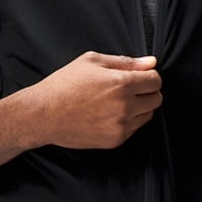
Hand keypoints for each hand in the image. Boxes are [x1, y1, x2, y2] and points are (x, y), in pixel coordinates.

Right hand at [27, 51, 161, 149]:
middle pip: (156, 99)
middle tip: (129, 88)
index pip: (155, 80)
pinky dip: (128, 121)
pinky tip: (110, 114)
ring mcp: (121, 126)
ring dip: (140, 107)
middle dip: (147, 91)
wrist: (44, 114)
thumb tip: (151, 63)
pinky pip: (134, 129)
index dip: (149, 76)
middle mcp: (125, 106)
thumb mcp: (92, 62)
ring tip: (117, 101)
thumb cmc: (64, 84)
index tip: (140, 76)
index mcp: (121, 83)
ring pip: (148, 115)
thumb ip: (125, 62)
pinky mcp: (115, 140)